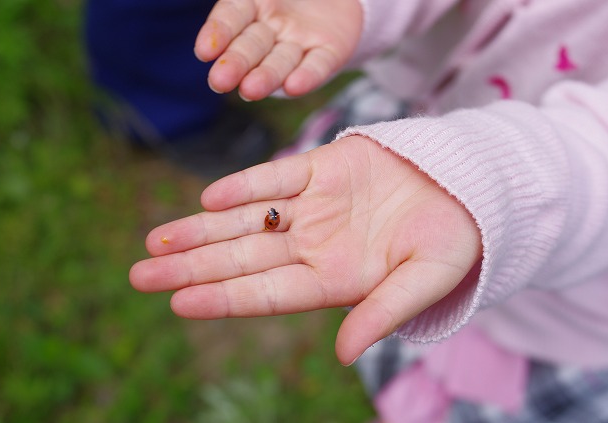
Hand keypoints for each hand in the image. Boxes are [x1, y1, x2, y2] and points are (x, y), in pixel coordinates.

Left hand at [129, 136, 481, 364]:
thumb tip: (347, 354)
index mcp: (332, 280)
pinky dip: (245, 186)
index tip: (178, 302)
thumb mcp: (425, 281)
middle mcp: (312, 246)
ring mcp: (313, 207)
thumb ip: (384, 313)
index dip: (224, 298)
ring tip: (156, 238)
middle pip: (241, 259)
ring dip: (201, 228)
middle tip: (141, 274)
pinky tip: (210, 197)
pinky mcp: (322, 168)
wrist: (466, 191)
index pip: (266, 293)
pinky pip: (276, 178)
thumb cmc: (451, 244)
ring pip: (245, 219)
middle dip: (191, 266)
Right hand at [195, 0, 362, 100]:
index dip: (218, 33)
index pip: (232, 17)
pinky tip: (294, 86)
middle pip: (252, 47)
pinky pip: (318, 65)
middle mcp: (272, 30)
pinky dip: (307, 76)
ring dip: (265, 76)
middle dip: (236, 63)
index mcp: (252, 5)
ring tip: (250, 90)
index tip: (203, 51)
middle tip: (220, 81)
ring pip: (280, 62)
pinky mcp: (330, 53)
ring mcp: (299, 44)